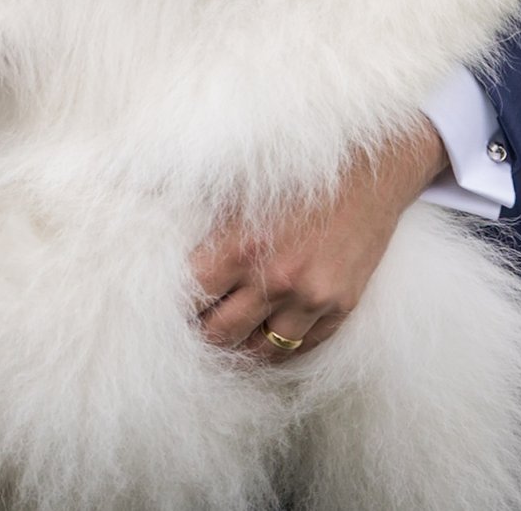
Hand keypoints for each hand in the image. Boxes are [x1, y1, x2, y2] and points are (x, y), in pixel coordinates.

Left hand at [191, 123, 448, 361]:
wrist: (370, 170)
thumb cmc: (297, 173)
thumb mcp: (241, 189)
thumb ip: (204, 220)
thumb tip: (151, 218)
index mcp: (242, 247)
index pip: (192, 298)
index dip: (178, 305)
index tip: (173, 306)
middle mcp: (276, 280)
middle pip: (220, 333)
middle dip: (203, 333)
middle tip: (195, 329)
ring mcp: (312, 298)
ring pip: (261, 351)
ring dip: (241, 348)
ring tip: (229, 340)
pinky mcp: (341, 307)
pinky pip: (303, 348)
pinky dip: (280, 350)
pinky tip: (266, 342)